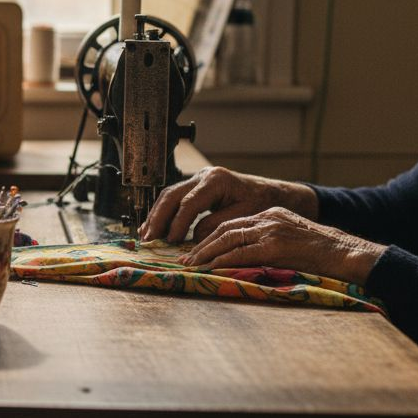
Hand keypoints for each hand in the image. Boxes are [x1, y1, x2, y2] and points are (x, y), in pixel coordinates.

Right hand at [140, 166, 318, 242]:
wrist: (271, 193)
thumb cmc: (261, 203)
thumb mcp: (243, 216)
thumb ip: (218, 225)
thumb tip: (194, 237)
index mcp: (216, 180)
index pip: (189, 202)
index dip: (178, 223)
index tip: (171, 241)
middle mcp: (203, 176)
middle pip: (171, 195)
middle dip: (158, 218)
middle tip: (149, 238)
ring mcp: (197, 179)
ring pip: (168, 195)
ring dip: (156, 216)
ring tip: (146, 235)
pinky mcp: (195, 186)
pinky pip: (174, 198)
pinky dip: (163, 213)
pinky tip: (153, 227)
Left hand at [177, 207, 385, 284]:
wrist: (347, 253)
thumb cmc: (324, 253)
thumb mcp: (293, 239)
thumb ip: (269, 243)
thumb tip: (245, 257)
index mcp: (271, 214)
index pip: (233, 223)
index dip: (212, 237)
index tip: (197, 249)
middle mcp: (268, 218)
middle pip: (225, 228)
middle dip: (202, 244)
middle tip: (186, 258)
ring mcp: (271, 230)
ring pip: (228, 239)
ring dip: (206, 253)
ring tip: (192, 265)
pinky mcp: (275, 245)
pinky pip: (240, 252)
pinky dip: (221, 260)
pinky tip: (209, 268)